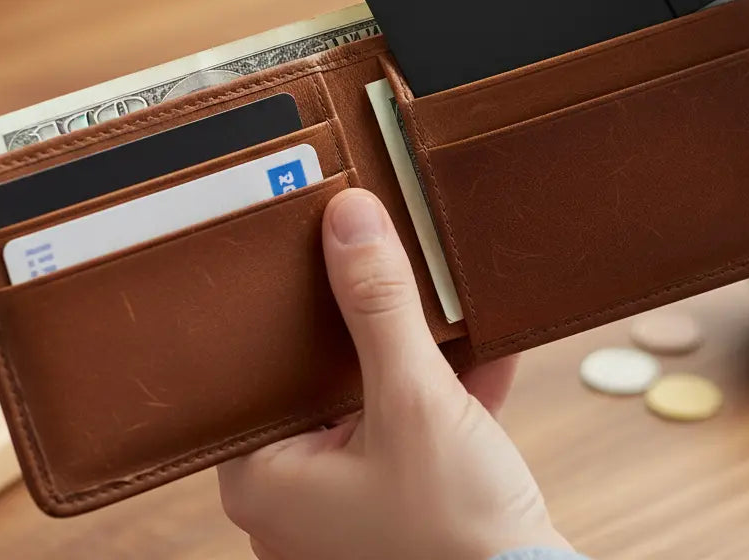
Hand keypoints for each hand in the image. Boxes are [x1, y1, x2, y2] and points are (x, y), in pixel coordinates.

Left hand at [217, 188, 568, 559]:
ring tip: (445, 296)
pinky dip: (451, 391)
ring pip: (379, 397)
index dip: (291, 300)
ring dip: (422, 351)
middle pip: (326, 374)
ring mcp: (353, 502)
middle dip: (373, 319)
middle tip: (386, 257)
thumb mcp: (414, 400)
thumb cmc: (452, 534)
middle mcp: (299, 494)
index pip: (261, 364)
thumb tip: (349, 219)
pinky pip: (418, 427)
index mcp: (267, 477)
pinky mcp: (406, 504)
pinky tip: (487, 347)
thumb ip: (379, 306)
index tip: (317, 245)